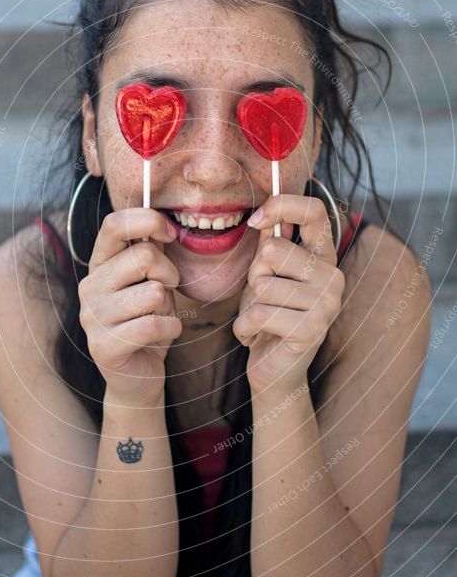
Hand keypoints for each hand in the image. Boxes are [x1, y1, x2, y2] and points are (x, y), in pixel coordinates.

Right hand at [78, 208, 181, 407]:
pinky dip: (171, 329)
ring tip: (158, 318)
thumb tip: (163, 224)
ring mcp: (92, 317)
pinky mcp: (103, 346)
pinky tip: (162, 335)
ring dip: (169, 307)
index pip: (114, 224)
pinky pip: (154, 325)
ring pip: (153, 292)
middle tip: (166, 292)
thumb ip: (152, 252)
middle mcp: (89, 287)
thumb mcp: (151, 280)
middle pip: (144, 256)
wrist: (138, 375)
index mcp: (98, 264)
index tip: (170, 234)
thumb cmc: (148, 320)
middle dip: (169, 273)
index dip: (148, 221)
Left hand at [233, 194, 345, 396]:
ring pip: (263, 284)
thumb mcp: (265, 275)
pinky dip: (244, 328)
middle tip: (262, 298)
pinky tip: (255, 337)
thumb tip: (266, 211)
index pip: (315, 211)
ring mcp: (327, 304)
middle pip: (273, 250)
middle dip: (254, 275)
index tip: (255, 221)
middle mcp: (333, 277)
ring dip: (249, 305)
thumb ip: (270, 243)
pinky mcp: (312, 330)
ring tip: (262, 319)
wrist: (275, 371)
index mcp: (324, 257)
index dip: (281, 206)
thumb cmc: (269, 318)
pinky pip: (258, 314)